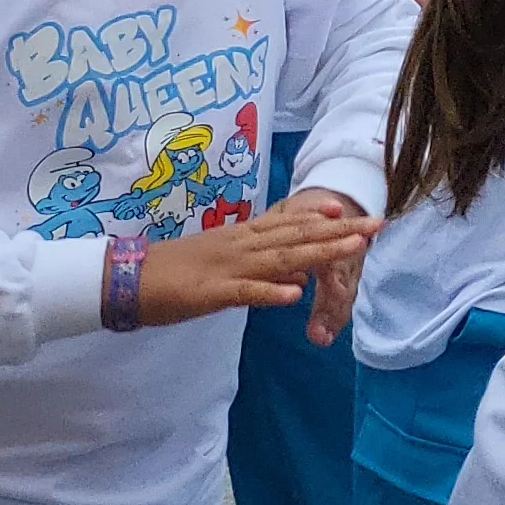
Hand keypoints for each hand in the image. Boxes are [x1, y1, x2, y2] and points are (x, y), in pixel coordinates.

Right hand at [136, 188, 374, 330]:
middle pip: (298, 236)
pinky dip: (271, 291)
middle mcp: (242, 245)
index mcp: (242, 237)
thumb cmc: (172, 272)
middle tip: (379, 224)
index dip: (322, 217)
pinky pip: (246, 292)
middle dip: (340, 231)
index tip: (353, 210)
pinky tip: (297, 294)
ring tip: (354, 248)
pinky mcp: (212, 292)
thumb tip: (292, 268)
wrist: (125, 278)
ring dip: (320, 252)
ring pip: (282, 257)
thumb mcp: (220, 258)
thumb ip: (254, 258)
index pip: (289, 222)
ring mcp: (229, 267)